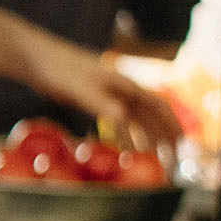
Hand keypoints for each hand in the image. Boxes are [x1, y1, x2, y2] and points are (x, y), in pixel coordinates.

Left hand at [24, 40, 184, 152]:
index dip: (172, 124)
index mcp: (126, 84)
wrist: (37, 59)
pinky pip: (117, 122)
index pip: (158, 105)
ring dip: (147, 140)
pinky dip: (125, 137)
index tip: (183, 143)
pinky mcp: (95, 100)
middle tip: (171, 161)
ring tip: (154, 160)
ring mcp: (109, 95)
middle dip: (163, 138)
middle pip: (151, 116)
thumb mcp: (82, 89)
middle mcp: (122, 90)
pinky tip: (126, 151)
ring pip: (136, 120)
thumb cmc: (60, 70)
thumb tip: (125, 119)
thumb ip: (103, 103)